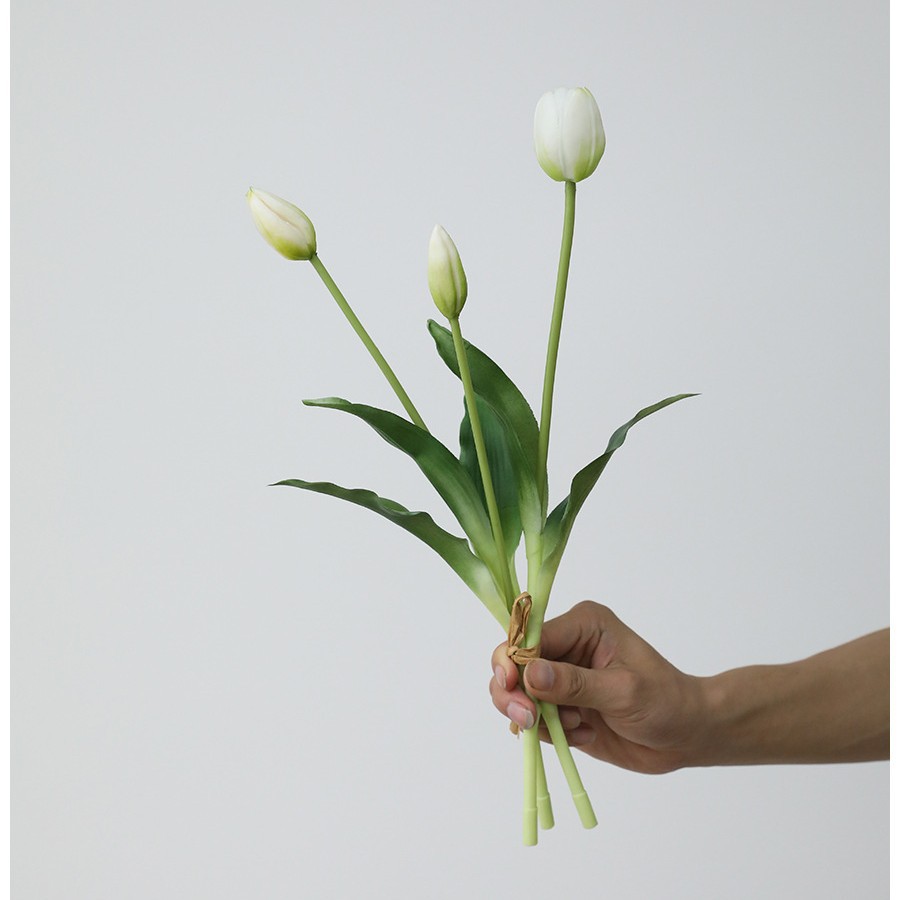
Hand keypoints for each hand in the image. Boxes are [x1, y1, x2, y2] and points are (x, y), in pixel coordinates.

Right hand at [490, 601, 707, 773]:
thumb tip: (529, 674)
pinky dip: (549, 733)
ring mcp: (560, 678)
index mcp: (583, 625)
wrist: (686, 736)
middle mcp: (566, 645)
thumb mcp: (623, 691)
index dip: (513, 660)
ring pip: (517, 693)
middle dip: (514, 693)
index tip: (510, 687)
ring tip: (573, 728)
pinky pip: (533, 719)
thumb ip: (575, 684)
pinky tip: (582, 736)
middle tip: (528, 721)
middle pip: (513, 662)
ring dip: (536, 717)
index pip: (531, 636)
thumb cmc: (665, 703)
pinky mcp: (560, 707)